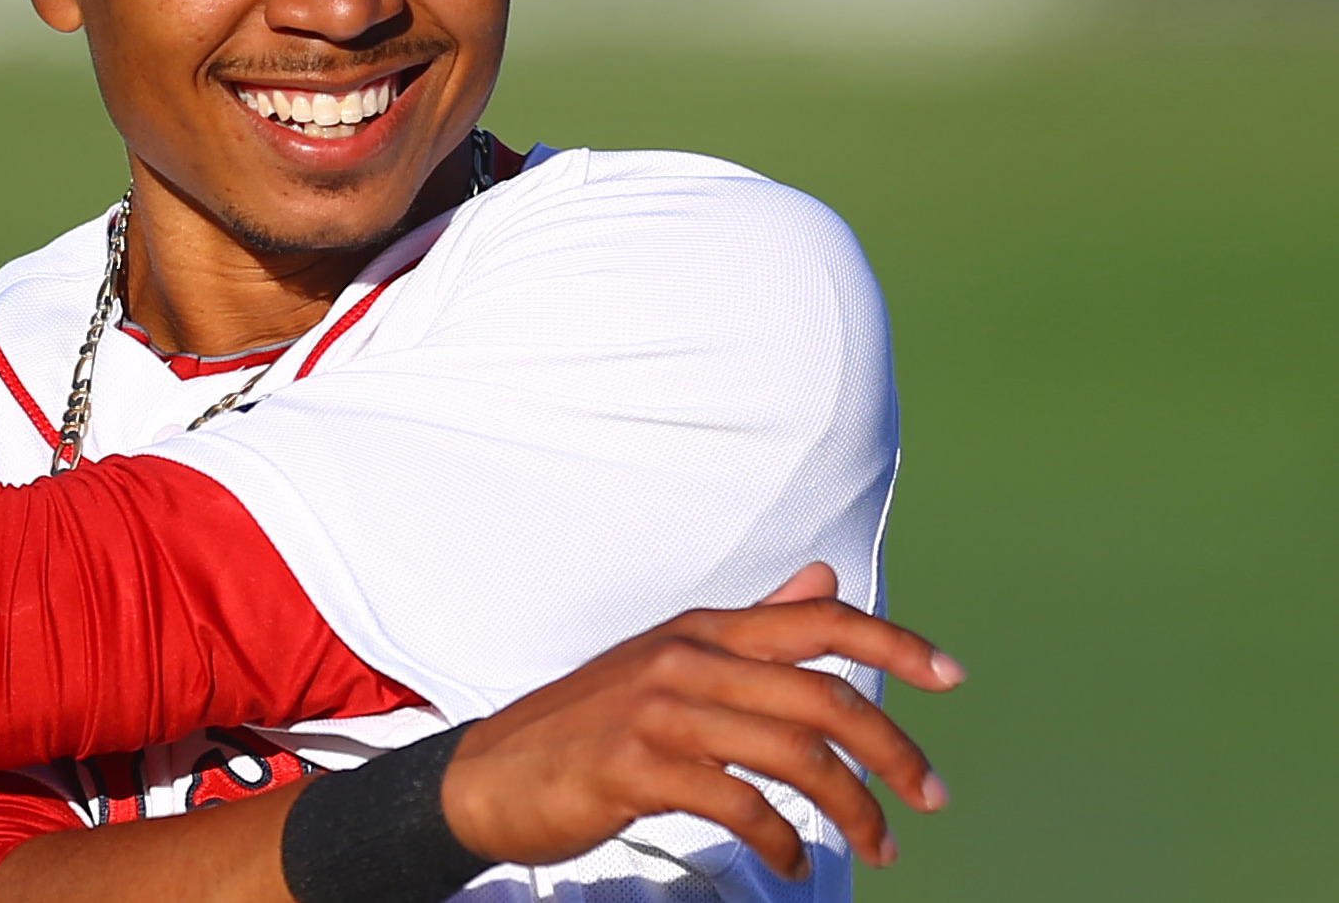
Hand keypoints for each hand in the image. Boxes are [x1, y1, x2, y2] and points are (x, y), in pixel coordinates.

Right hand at [441, 563, 960, 879]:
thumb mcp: (670, 658)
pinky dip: (782, 842)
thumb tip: (822, 580)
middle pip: (822, 694)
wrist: (490, 775)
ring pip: (794, 753)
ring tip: (880, 846)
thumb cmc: (588, 721)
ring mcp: (660, 712)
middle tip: (930, 798)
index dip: (893, 643)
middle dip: (892, 752)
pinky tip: (792, 861)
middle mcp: (687, 659)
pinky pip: (740, 805)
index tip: (951, 677)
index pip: (817, 620)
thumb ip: (753, 625)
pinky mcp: (636, 767)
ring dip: (853, 809)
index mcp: (703, 629)